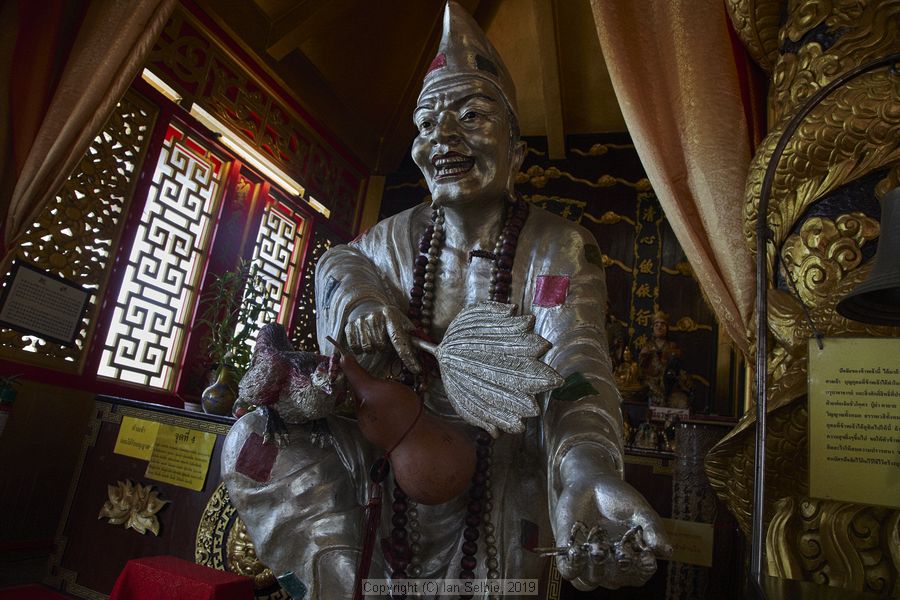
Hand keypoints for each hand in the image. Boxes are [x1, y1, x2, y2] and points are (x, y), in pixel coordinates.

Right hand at [343, 304, 419, 373]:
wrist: (367, 304)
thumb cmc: (389, 320)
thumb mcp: (402, 323)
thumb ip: (412, 337)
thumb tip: (431, 350)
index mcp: (391, 315)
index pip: (400, 339)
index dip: (408, 357)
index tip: (416, 369)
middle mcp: (376, 316)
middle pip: (380, 345)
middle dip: (384, 347)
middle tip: (384, 342)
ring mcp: (361, 320)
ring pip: (368, 348)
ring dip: (373, 348)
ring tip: (375, 340)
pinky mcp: (349, 326)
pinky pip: (356, 347)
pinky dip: (360, 348)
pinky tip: (364, 340)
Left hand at [553, 448, 670, 589]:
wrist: (590, 482)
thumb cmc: (618, 498)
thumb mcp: (639, 510)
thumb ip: (652, 529)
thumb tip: (668, 551)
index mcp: (632, 560)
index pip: (639, 576)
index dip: (642, 569)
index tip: (645, 554)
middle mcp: (610, 566)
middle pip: (614, 581)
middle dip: (617, 567)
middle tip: (619, 549)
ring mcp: (588, 562)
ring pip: (590, 581)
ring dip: (594, 567)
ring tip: (598, 548)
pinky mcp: (567, 554)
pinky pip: (568, 571)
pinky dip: (572, 565)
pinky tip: (576, 550)